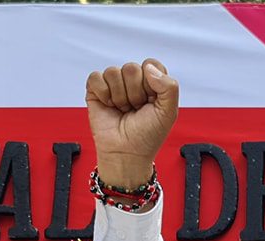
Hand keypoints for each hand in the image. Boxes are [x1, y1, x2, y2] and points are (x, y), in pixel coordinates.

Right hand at [85, 59, 178, 190]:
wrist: (127, 153)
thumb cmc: (148, 135)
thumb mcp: (169, 112)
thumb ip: (169, 86)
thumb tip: (149, 68)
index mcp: (151, 82)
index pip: (150, 64)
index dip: (151, 83)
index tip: (151, 101)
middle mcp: (133, 81)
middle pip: (131, 68)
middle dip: (135, 93)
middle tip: (135, 109)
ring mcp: (114, 85)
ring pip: (113, 72)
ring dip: (120, 97)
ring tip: (123, 110)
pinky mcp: (96, 90)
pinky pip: (96, 77)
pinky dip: (103, 93)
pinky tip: (109, 106)